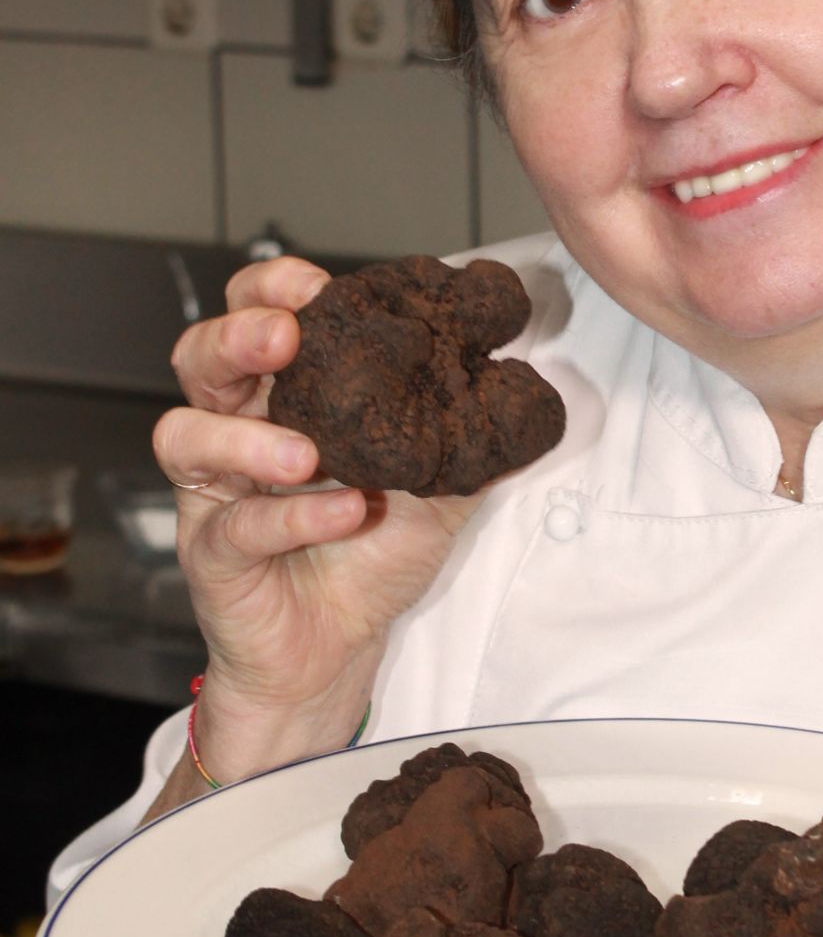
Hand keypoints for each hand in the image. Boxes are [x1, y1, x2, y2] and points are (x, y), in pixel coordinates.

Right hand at [154, 255, 485, 778]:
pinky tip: (341, 512)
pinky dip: (291, 516)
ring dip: (247, 434)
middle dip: (237, 335)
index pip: (254, 317)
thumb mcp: (436, 488)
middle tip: (285, 335)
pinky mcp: (215, 557)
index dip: (269, 289)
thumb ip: (461, 437)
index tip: (313, 284)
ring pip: (186, 437)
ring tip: (307, 453)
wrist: (340, 651)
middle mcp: (236, 433)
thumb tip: (521, 389)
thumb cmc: (370, 556)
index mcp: (285, 398)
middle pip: (200, 360)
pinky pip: (236, 526)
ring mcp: (218, 495)